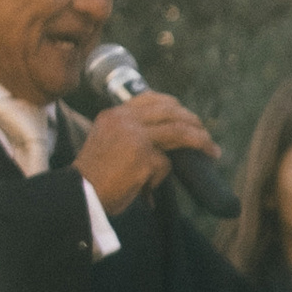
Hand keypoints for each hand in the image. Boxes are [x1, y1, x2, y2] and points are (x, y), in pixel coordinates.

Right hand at [75, 88, 216, 214]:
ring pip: (178, 132)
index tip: (186, 115)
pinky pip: (165, 165)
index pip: (150, 99)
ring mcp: (135, 137)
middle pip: (171, 112)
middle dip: (193, 122)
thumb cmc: (93, 175)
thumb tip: (163, 142)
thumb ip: (129, 133)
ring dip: (200, 141)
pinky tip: (147, 188)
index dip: (174, 106)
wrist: (79, 193)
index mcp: (114, 114)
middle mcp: (125, 120)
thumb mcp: (107, 142)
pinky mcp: (143, 157)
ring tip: (212, 150)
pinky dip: (160, 178)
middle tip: (206, 135)